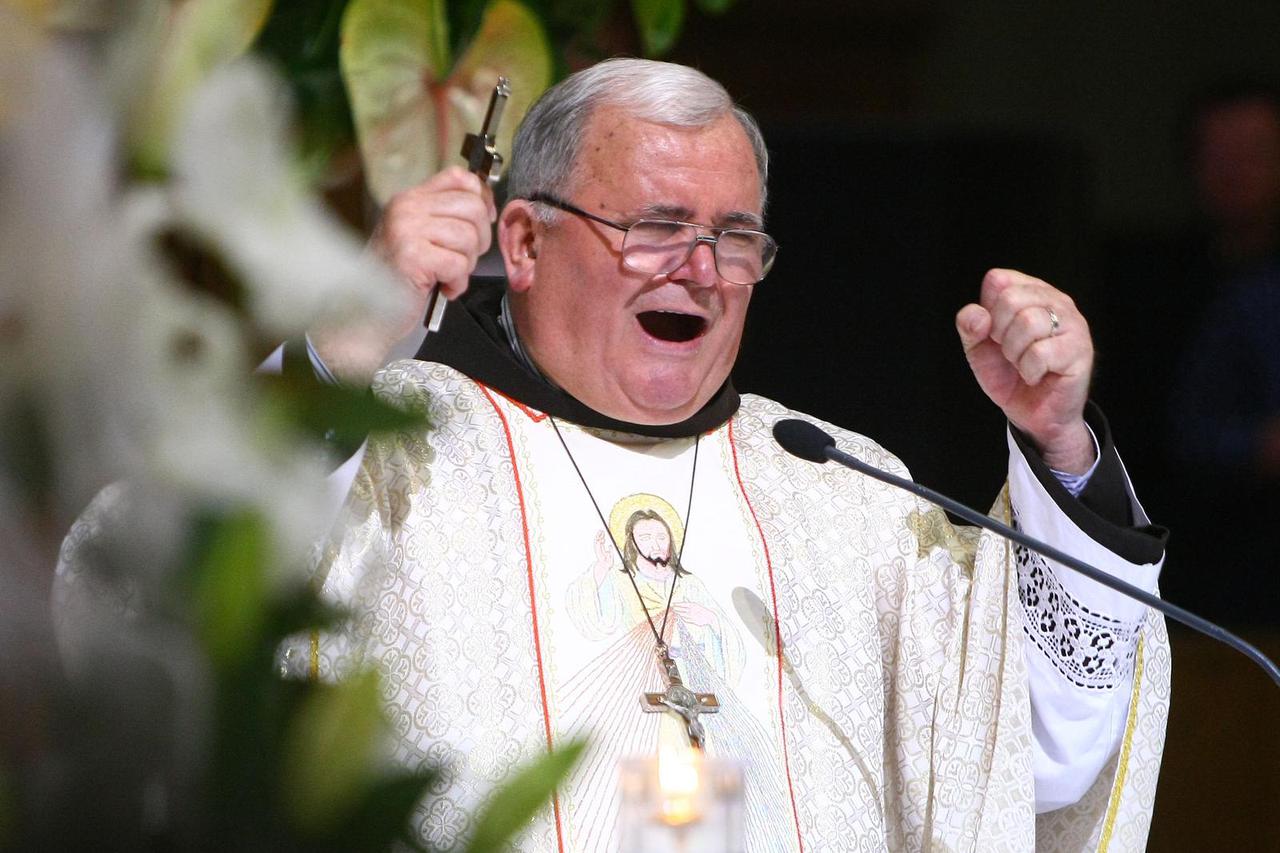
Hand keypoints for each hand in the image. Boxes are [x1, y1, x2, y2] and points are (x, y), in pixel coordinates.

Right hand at [309, 167, 495, 381]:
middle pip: (472, 207)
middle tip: (462, 259)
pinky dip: (457, 283)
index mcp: (409, 199)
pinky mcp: (412, 257)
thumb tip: (486, 204)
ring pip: (468, 237)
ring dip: (466, 264)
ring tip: (446, 275)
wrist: (366, 315)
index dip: (481, 198)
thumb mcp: (420, 237)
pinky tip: (442, 288)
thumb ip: (445, 217)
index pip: (458, 177)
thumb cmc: (398, 279)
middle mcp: (406, 208)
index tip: (482, 221)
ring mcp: (406, 230)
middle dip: (479, 238)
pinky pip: (458, 263)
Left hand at [673, 600, 715, 626]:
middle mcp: (691, 610)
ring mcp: (691, 615)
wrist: (709, 617)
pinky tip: (681, 616)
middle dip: (676, 608)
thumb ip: (690, 602)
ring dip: (678, 613)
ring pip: (682, 614)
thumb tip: (685, 597)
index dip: (677, 604)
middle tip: (673, 608)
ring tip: (676, 612)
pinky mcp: (692, 620)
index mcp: (692, 605)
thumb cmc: (703, 610)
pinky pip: (685, 619)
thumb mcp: (696, 604)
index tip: (672, 604)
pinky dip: (682, 618)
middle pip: (681, 609)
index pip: (682, 604)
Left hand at [956, 269, 1095, 473]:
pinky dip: (1029, 370)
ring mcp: (1072, 323)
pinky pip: (1041, 353)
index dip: (988, 311)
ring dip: (1015, 353)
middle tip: (1010, 352)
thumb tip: (977, 315)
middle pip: (1011, 299)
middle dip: (999, 334)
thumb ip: (969, 326)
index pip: (999, 280)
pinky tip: (1036, 375)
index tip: (995, 333)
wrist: (1031, 413)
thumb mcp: (977, 348)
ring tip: (1023, 363)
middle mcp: (1055, 301)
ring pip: (1029, 322)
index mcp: (1030, 292)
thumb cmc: (1009, 375)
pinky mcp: (1080, 350)